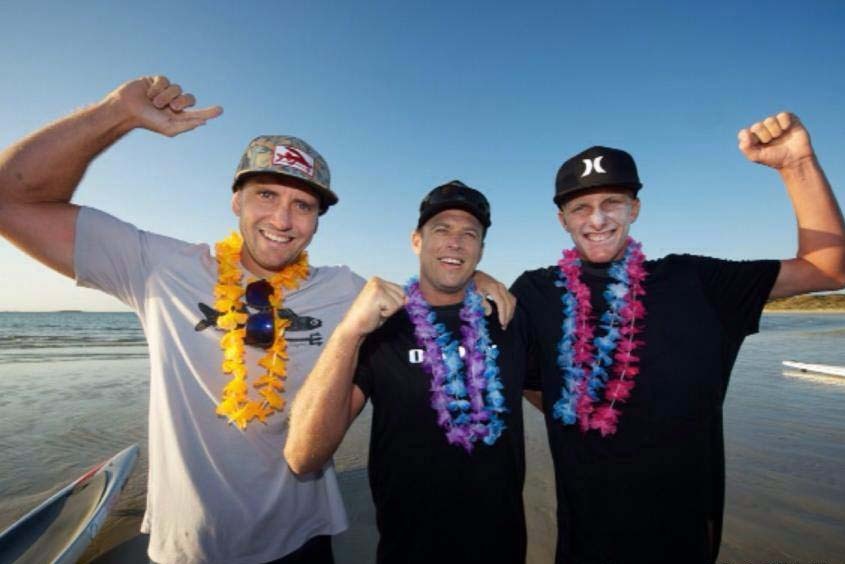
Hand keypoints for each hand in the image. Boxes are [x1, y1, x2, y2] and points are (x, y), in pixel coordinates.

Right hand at [105, 75, 222, 136]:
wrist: (127, 110)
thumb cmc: (147, 121)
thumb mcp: (168, 128)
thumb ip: (186, 125)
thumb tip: (203, 122)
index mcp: (179, 115)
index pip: (198, 112)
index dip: (209, 111)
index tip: (220, 110)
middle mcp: (174, 102)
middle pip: (190, 98)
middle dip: (182, 102)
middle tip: (172, 107)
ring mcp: (166, 91)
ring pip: (177, 88)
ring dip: (166, 97)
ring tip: (154, 103)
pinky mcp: (157, 81)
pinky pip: (165, 80)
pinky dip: (158, 89)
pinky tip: (149, 93)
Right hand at [340, 277, 404, 337]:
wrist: (354, 326)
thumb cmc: (368, 317)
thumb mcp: (385, 305)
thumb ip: (395, 299)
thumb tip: (407, 298)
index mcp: (377, 280)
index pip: (400, 290)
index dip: (393, 303)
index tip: (379, 308)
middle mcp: (377, 280)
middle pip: (402, 294)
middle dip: (392, 306)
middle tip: (377, 310)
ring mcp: (377, 285)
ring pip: (399, 300)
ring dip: (390, 310)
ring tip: (376, 311)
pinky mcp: (378, 293)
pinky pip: (394, 306)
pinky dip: (387, 314)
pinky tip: (375, 313)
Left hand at [472, 270, 515, 328]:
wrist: (471, 275)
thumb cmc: (471, 285)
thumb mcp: (473, 295)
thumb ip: (482, 303)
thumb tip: (488, 313)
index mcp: (493, 288)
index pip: (502, 303)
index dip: (502, 314)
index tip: (502, 323)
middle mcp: (500, 286)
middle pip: (509, 303)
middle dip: (507, 315)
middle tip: (503, 326)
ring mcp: (502, 287)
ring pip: (512, 301)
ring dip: (510, 312)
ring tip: (505, 322)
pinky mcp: (503, 288)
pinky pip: (510, 298)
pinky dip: (510, 307)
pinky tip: (506, 314)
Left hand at [738, 112, 813, 170]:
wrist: (795, 160)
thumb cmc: (775, 159)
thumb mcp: (756, 157)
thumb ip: (745, 147)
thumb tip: (745, 134)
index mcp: (753, 137)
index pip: (744, 133)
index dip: (751, 140)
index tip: (759, 147)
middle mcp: (762, 129)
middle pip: (757, 127)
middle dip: (765, 137)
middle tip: (772, 143)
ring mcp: (775, 123)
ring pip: (769, 120)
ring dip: (775, 131)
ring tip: (780, 137)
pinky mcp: (788, 119)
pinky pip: (782, 115)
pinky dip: (784, 124)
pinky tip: (787, 129)